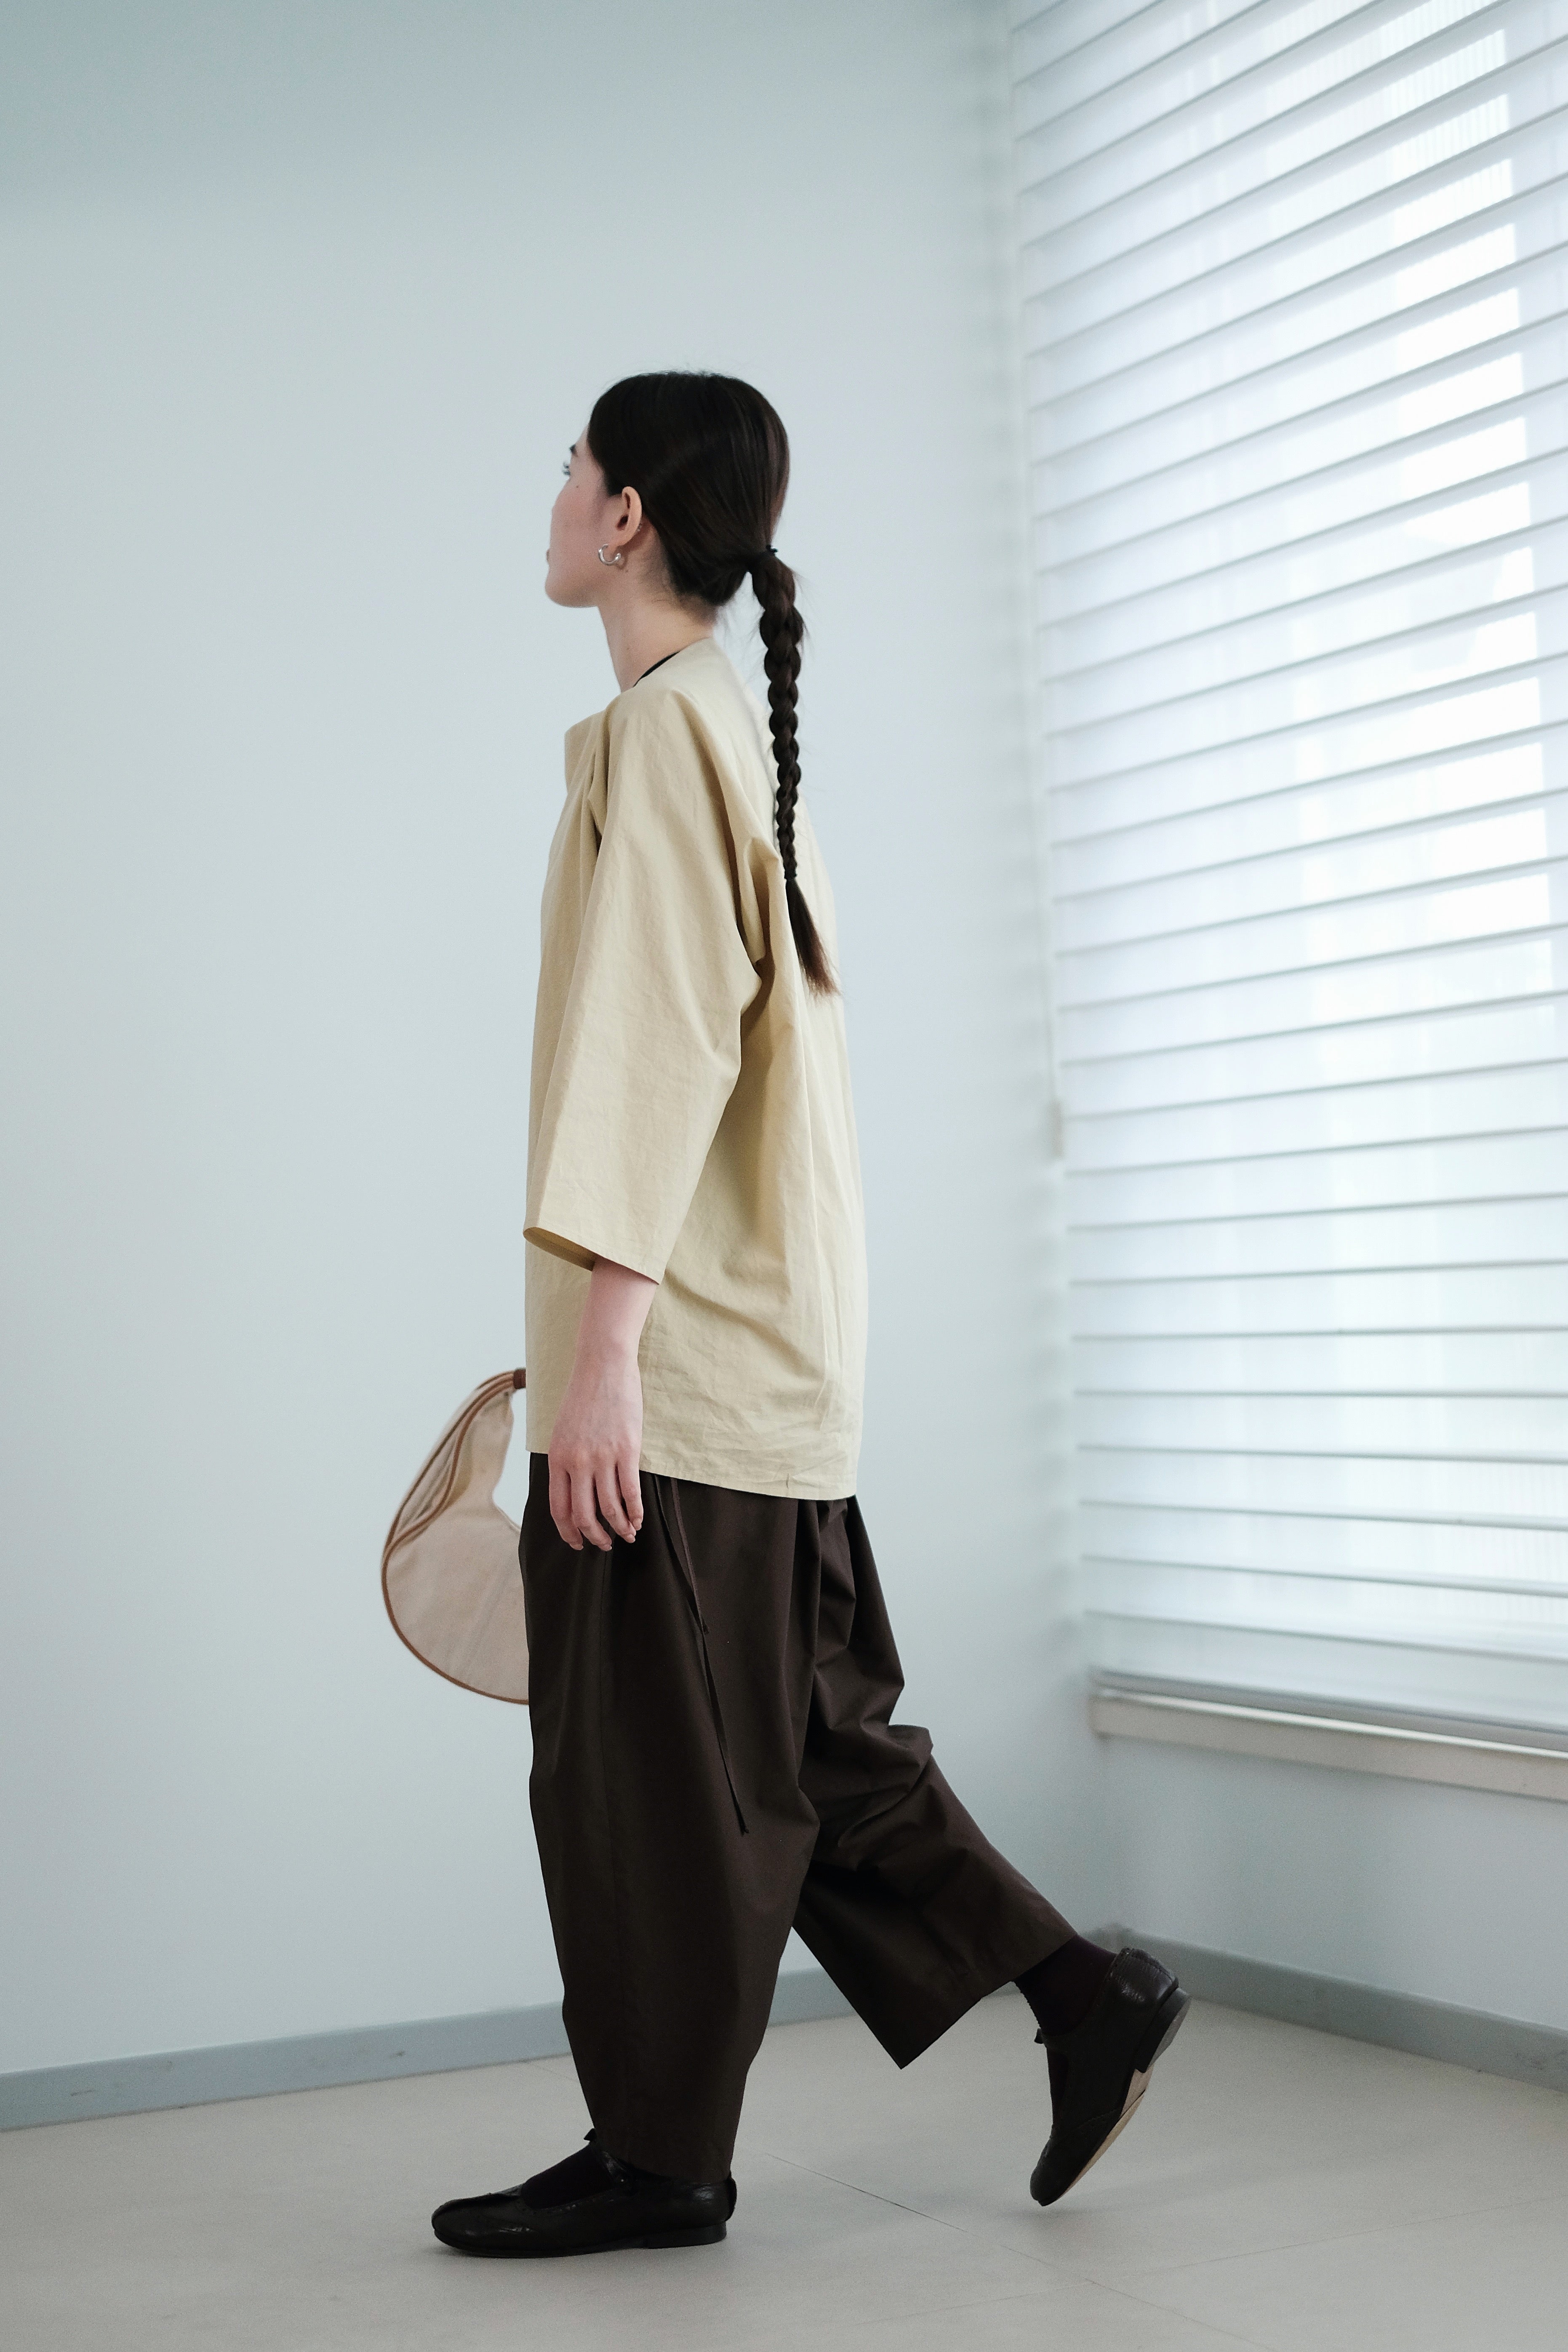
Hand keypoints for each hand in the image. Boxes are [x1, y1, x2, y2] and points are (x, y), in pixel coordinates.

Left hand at [548, 1257, 655, 1551]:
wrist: (603, 1366)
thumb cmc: (583, 1396)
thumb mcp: (562, 1431)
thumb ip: (565, 1461)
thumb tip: (573, 1492)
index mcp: (557, 1459)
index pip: (559, 1509)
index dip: (569, 1532)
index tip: (578, 1543)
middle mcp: (577, 1462)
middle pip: (583, 1515)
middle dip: (594, 1537)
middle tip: (604, 1545)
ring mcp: (602, 1457)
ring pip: (609, 1508)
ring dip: (619, 1528)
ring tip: (627, 1535)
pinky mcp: (627, 1450)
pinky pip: (630, 1492)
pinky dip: (635, 1512)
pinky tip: (639, 1519)